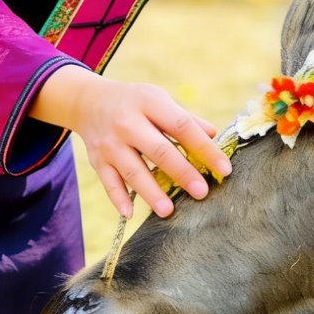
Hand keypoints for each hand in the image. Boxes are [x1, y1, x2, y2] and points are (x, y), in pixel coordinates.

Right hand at [32, 66, 230, 218]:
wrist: (89, 101)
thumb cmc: (135, 102)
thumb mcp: (158, 99)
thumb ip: (185, 118)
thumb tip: (214, 133)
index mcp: (149, 103)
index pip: (181, 126)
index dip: (204, 148)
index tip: (224, 168)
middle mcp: (128, 123)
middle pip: (158, 150)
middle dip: (181, 172)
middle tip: (202, 192)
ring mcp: (111, 143)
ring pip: (133, 171)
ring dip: (151, 192)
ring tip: (169, 210)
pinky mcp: (97, 160)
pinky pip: (108, 182)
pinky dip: (118, 198)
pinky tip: (129, 214)